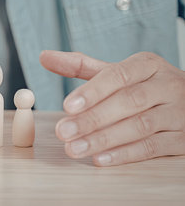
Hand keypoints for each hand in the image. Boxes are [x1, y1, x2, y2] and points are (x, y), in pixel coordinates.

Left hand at [40, 50, 184, 165]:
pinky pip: (152, 148)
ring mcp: (178, 113)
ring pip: (140, 127)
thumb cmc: (142, 85)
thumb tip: (44, 56)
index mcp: (147, 65)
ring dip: (104, 139)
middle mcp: (166, 86)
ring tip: (74, 148)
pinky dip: (124, 154)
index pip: (119, 76)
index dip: (93, 91)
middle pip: (129, 102)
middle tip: (63, 132)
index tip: (67, 106)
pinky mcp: (182, 138)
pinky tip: (99, 159)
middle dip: (93, 119)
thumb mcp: (116, 71)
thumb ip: (80, 66)